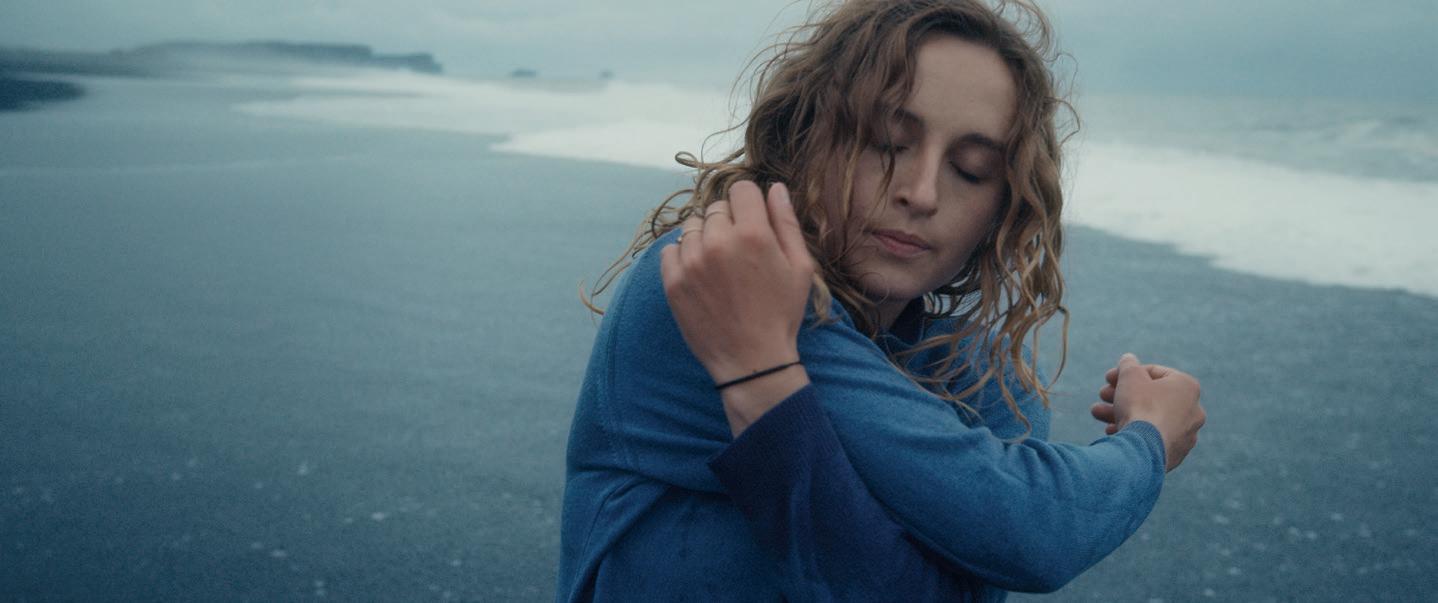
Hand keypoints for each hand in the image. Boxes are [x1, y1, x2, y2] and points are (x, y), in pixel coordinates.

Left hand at [659, 180, 815, 383]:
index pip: (741, 189)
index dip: (749, 202)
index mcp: (754, 234)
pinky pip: (670, 249)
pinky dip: (683, 256)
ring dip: (704, 237)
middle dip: (728, 221)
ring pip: (691, 226)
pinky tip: (700, 275)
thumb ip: (786, 223)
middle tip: (739, 251)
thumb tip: (775, 188)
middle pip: (716, 207)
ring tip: (718, 265)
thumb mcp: (800, 268)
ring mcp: (692, 262)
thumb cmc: (781, 314)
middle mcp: (719, 242)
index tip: (752, 221)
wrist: (751, 360)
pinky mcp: (672, 281)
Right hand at [1089, 353, 1204, 471]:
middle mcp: (1193, 411)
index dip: (1127, 372)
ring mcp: (1186, 435)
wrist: (1143, 449)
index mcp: (1187, 387)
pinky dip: (1133, 432)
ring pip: (1149, 418)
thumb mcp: (1130, 376)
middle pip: (1151, 397)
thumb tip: (1128, 359)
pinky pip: (1152, 438)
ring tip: (1098, 413)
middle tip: (1102, 395)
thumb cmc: (1140, 407)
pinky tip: (1112, 431)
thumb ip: (1129, 364)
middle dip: (1122, 395)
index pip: (1154, 373)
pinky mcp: (1176, 454)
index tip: (1109, 378)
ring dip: (1122, 413)